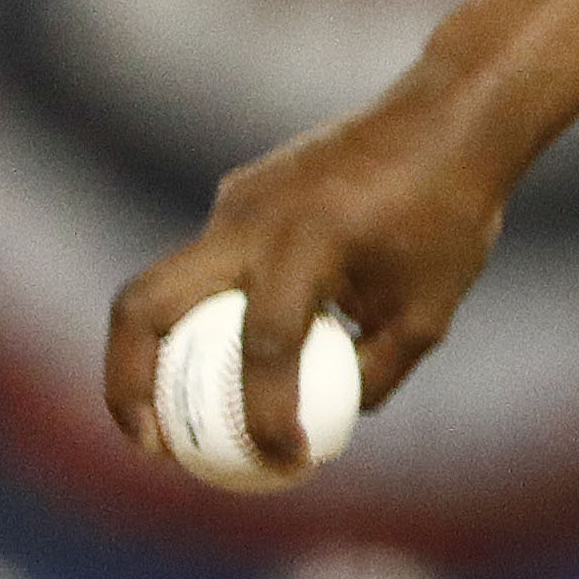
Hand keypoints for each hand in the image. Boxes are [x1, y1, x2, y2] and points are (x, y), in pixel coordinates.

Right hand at [103, 78, 513, 477]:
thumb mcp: (427, 312)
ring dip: (159, 357)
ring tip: (178, 422)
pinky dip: (206, 318)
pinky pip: (209, 266)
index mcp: (308, 243)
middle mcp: (252, 220)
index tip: (287, 462)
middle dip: (128, 385)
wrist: (447, 116)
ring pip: (163, 285)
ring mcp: (236, 201)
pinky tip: (236, 357)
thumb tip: (320, 429)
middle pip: (145, 305)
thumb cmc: (450, 217)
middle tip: (154, 448)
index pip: (265, 346)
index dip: (269, 416)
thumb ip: (371, 375)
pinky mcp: (239, 194)